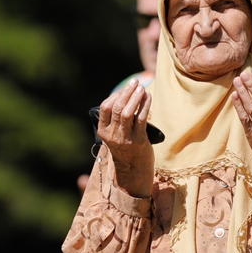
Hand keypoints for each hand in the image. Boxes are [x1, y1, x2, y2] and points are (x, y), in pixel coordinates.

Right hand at [97, 79, 153, 197]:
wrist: (133, 171)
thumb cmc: (126, 149)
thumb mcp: (115, 135)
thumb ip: (116, 120)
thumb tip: (125, 96)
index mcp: (103, 131)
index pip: (105, 108)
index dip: (115, 95)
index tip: (125, 89)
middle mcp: (112, 135)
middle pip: (117, 108)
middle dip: (126, 92)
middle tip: (134, 81)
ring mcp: (124, 138)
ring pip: (127, 112)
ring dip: (135, 97)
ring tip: (141, 87)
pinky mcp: (138, 140)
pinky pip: (141, 119)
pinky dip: (144, 105)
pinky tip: (148, 97)